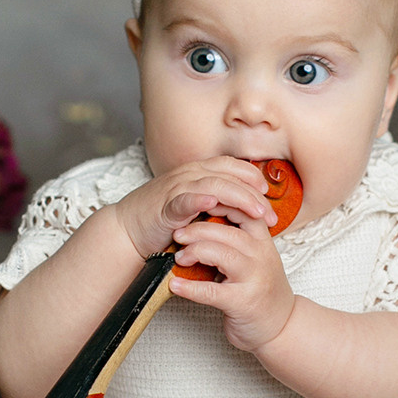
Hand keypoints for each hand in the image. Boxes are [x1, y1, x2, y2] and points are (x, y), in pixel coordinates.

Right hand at [112, 157, 273, 260]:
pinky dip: (199, 199)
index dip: (252, 177)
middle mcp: (188, 175)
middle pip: (228, 175)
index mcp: (197, 172)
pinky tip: (213, 203)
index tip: (268, 194)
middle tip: (270, 213)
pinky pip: (184, 199)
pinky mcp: (164, 206)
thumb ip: (215, 202)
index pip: (231, 166)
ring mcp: (176, 188)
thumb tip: (245, 207)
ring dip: (238, 197)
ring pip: (214, 184)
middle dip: (253, 193)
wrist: (127, 231)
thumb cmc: (163, 221)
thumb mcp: (194, 207)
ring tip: (256, 211)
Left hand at [170, 213, 294, 352]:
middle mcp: (261, 257)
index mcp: (263, 242)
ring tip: (179, 257)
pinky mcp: (243, 303)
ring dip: (195, 252)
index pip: (244, 211)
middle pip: (228, 231)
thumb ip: (237, 239)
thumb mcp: (256, 258)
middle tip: (178, 234)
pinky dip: (190, 288)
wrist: (282, 326)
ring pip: (222, 254)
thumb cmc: (262, 289)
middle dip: (198, 229)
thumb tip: (202, 219)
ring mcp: (254, 279)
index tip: (196, 203)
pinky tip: (175, 285)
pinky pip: (212, 292)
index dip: (219, 203)